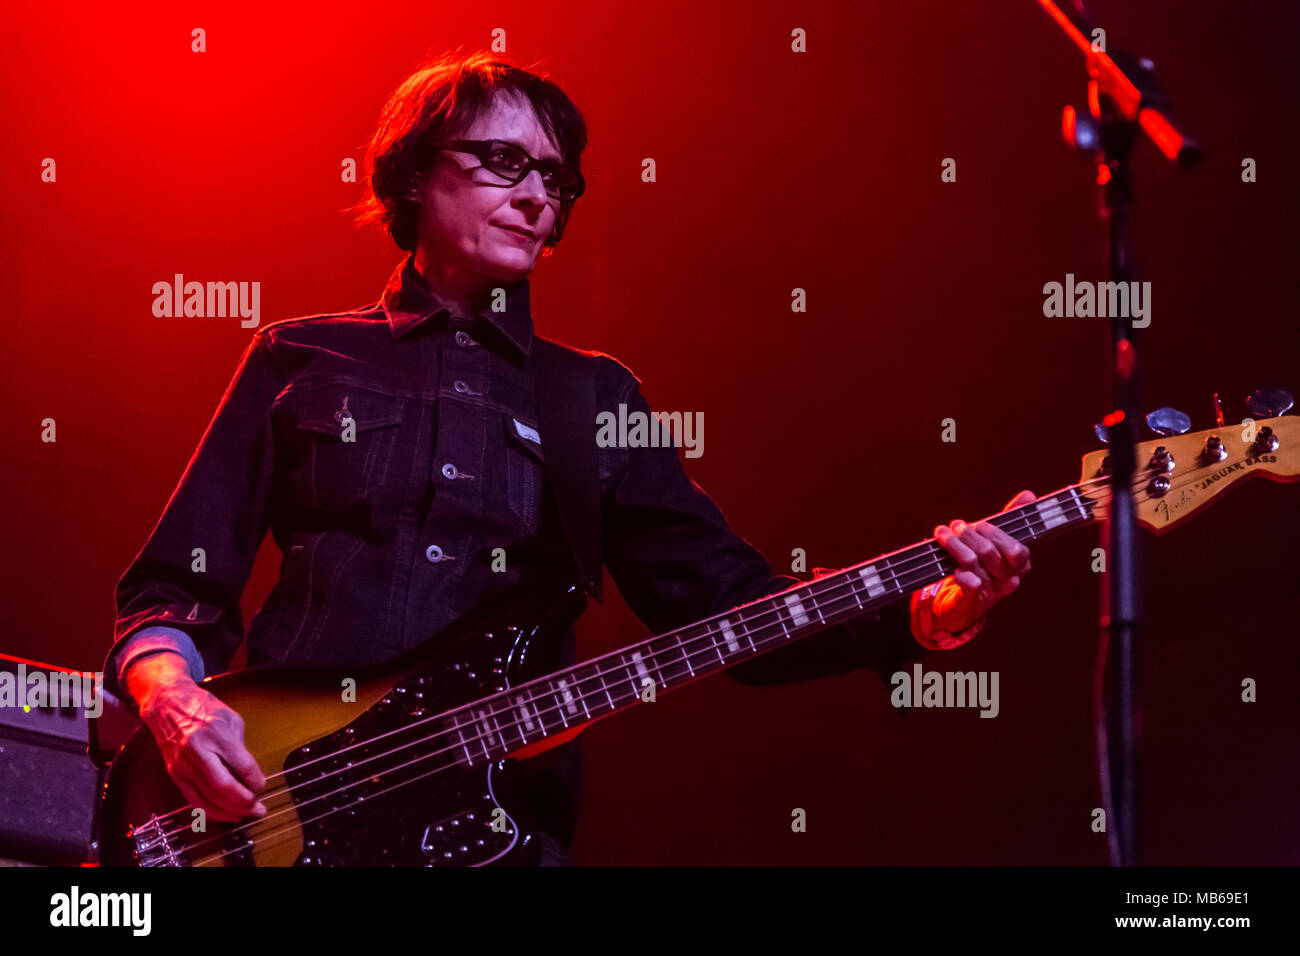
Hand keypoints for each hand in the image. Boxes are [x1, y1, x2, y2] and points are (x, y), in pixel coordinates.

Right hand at [133, 659, 266, 822]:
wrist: (167, 706)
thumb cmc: (203, 709)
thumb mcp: (232, 720)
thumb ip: (241, 748)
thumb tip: (251, 775)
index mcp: (217, 734)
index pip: (242, 766)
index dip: (256, 782)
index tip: (263, 786)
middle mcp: (198, 751)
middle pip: (224, 786)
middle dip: (245, 802)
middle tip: (259, 808)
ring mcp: (184, 765)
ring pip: (209, 798)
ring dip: (231, 811)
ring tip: (247, 813)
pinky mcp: (175, 775)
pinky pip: (194, 800)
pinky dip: (212, 811)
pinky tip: (226, 814)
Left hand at [927, 489, 1035, 637]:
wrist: (962, 606)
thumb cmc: (981, 569)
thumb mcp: (995, 543)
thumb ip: (1010, 520)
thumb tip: (1029, 495)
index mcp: (1019, 566)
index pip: (1017, 550)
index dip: (997, 534)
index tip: (980, 524)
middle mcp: (1008, 580)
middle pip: (990, 551)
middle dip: (969, 534)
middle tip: (956, 525)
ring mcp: (990, 592)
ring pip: (973, 562)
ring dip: (954, 544)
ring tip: (942, 533)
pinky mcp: (971, 602)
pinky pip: (968, 584)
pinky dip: (960, 573)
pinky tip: (952, 567)